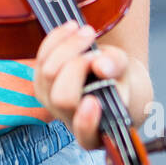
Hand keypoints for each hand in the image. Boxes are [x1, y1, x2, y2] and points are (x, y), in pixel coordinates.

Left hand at [33, 20, 132, 150]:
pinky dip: (57, 39)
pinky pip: (41, 57)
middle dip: (78, 68)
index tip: (94, 101)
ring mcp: (49, 101)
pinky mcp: (40, 81)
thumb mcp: (125, 72)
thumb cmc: (118, 79)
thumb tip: (101, 66)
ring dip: (68, 48)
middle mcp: (68, 119)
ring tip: (88, 33)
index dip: (86, 121)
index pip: (86, 135)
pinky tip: (73, 28)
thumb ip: (116, 68)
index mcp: (95, 131)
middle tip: (97, 53)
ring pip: (48, 73)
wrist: (106, 74)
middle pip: (63, 96)